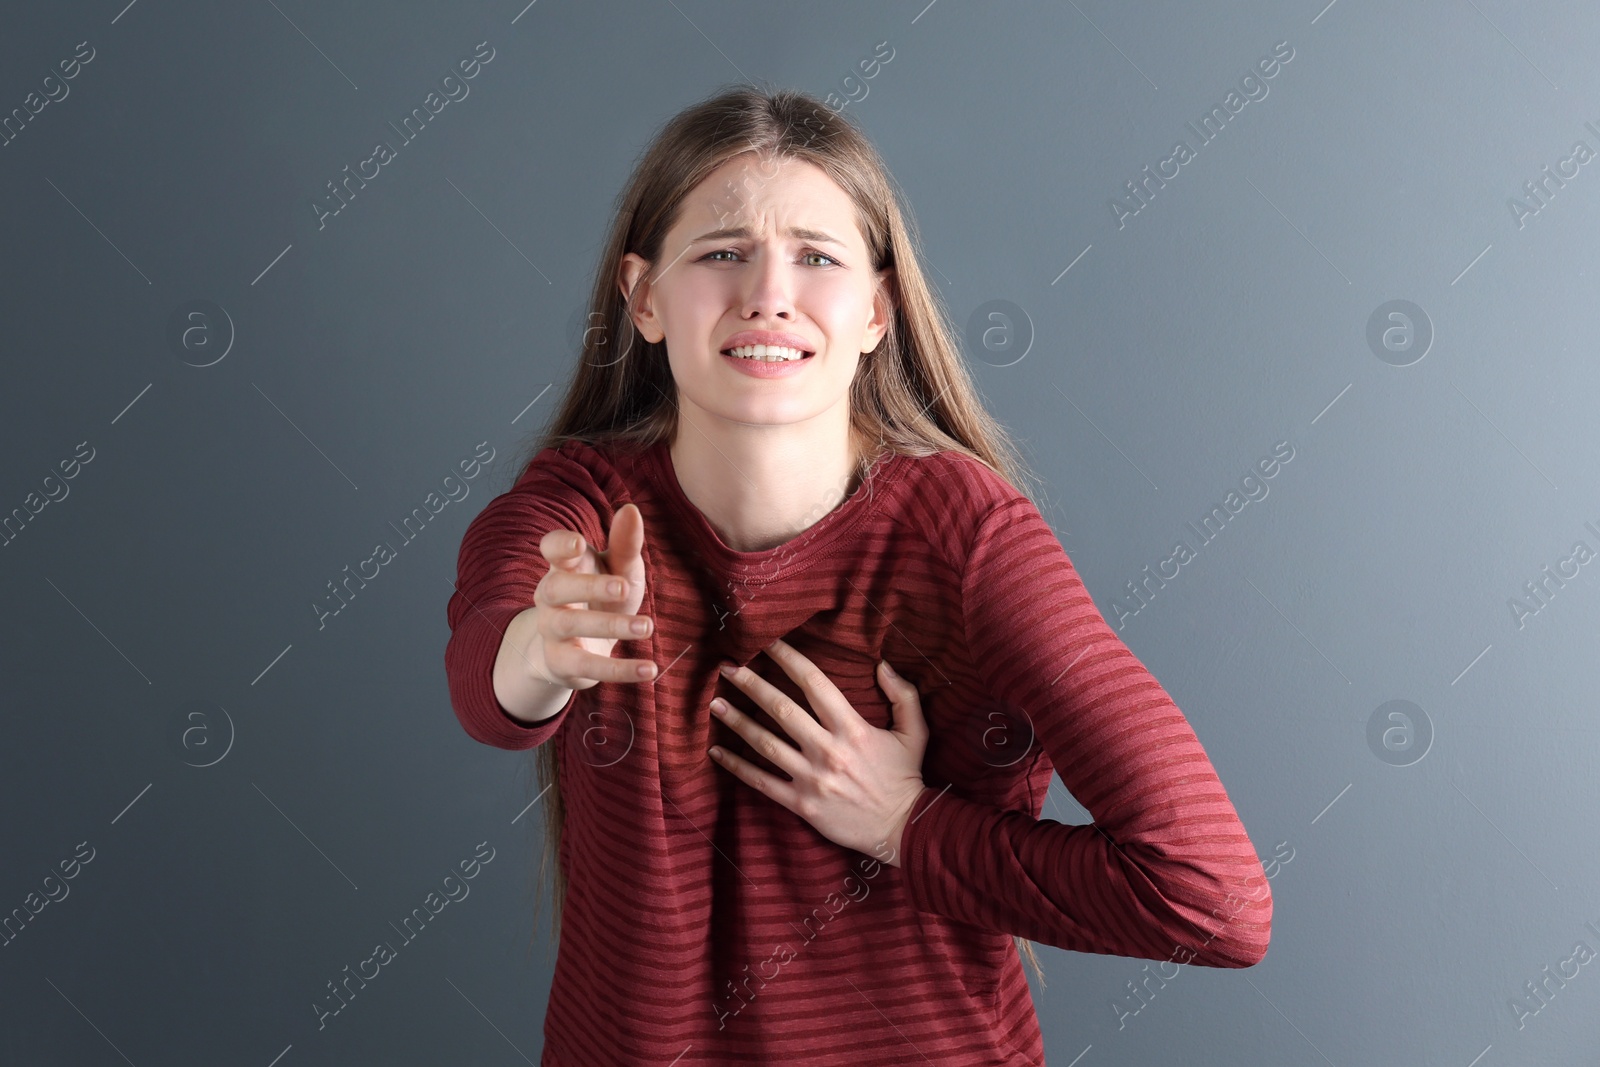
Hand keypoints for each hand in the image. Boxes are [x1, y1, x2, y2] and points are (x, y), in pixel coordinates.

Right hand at [527, 503, 657, 689]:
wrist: (578, 648)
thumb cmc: (604, 598)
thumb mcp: (620, 570)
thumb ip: (625, 545)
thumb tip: (631, 509)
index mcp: (565, 566)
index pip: (551, 549)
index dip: (560, 545)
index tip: (580, 543)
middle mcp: (550, 596)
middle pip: (557, 587)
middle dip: (589, 587)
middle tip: (624, 588)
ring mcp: (552, 630)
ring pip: (570, 625)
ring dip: (609, 626)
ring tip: (647, 627)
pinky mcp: (562, 662)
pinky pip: (586, 666)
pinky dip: (619, 670)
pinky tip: (649, 669)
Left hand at [707, 638, 927, 866]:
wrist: (903, 828)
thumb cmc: (905, 777)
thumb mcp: (914, 732)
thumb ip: (903, 695)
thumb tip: (882, 665)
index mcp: (853, 728)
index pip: (814, 683)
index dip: (788, 658)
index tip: (767, 642)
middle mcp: (828, 750)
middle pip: (781, 709)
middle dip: (751, 684)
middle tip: (728, 667)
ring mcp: (812, 777)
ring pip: (765, 743)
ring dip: (737, 721)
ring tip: (715, 703)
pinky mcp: (801, 803)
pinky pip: (762, 782)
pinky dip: (737, 766)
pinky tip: (716, 752)